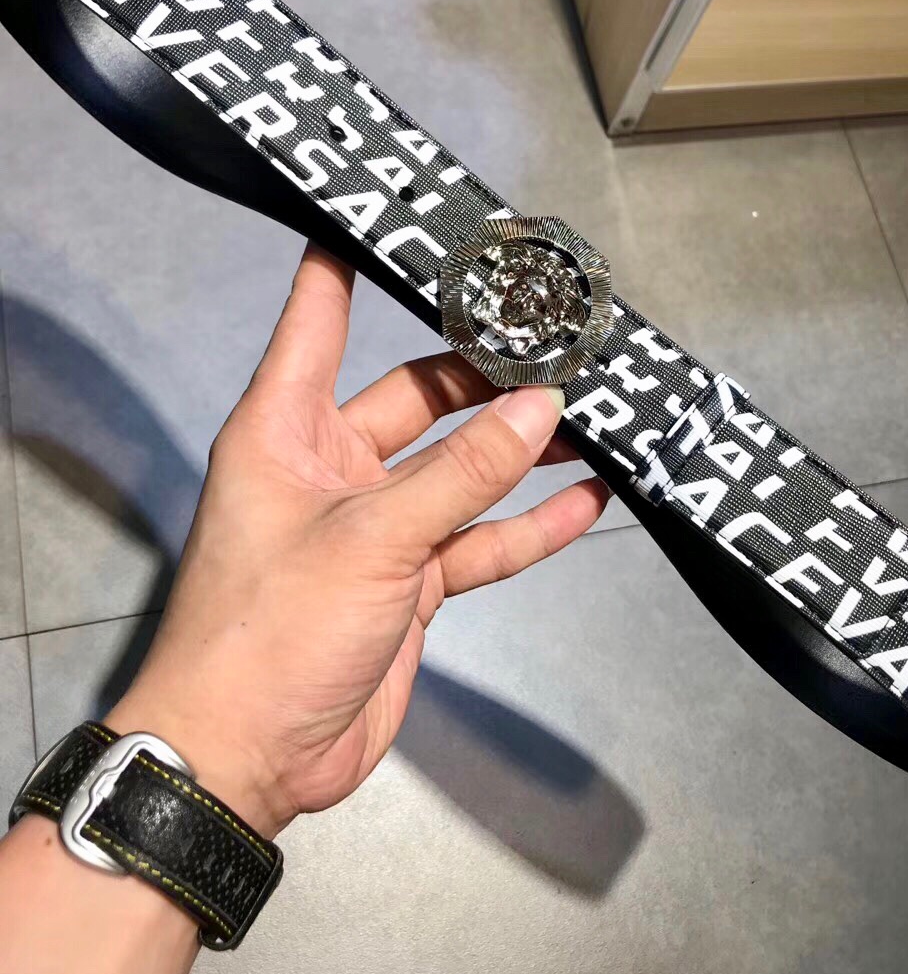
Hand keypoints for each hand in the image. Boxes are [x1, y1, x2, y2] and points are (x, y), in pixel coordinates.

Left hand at [108, 242, 608, 836]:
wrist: (248, 760)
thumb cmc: (270, 631)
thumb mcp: (374, 539)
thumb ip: (464, 474)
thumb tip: (545, 409)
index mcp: (287, 429)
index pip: (318, 318)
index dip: (349, 260)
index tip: (394, 213)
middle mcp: (331, 466)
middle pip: (419, 396)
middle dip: (487, 376)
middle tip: (558, 348)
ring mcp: (375, 527)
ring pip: (460, 471)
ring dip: (521, 452)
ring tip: (594, 421)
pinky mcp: (408, 582)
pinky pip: (476, 540)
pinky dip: (526, 526)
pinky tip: (583, 504)